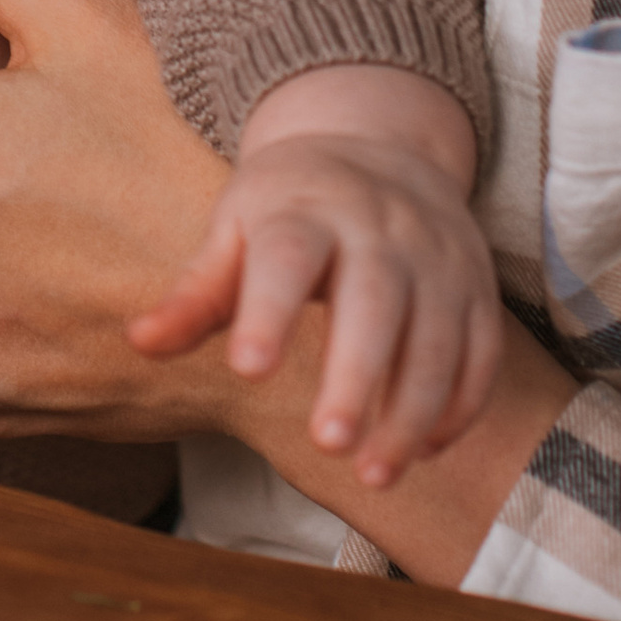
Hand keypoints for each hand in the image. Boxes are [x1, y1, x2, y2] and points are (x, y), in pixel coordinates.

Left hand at [128, 66, 501, 486]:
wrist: (378, 146)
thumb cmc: (288, 205)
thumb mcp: (235, 228)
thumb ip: (196, 292)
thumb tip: (139, 344)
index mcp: (304, 209)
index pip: (287, 257)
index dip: (268, 311)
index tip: (247, 371)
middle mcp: (379, 228)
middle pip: (374, 302)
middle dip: (354, 376)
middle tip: (325, 446)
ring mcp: (437, 257)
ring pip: (437, 337)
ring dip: (411, 411)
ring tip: (374, 475)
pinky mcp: (478, 287)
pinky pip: (481, 350)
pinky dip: (460, 405)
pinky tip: (425, 448)